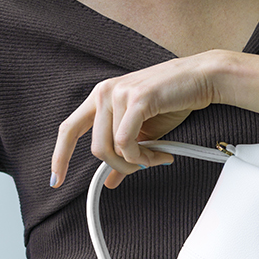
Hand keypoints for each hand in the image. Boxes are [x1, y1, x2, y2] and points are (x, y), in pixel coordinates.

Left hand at [50, 51, 220, 189]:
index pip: (69, 129)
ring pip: (113, 148)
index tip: (56, 179)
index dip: (59, 156)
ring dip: (137, 163)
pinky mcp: (136, 99)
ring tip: (156, 158)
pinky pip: (127, 143)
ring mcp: (119, 93)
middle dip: (119, 167)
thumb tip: (109, 181)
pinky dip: (143, 157)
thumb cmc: (175, 100)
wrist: (202, 78)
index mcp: (100, 96)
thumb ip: (123, 153)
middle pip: (95, 148)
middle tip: (140, 168)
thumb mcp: (144, 132)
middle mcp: (104, 92)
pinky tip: (159, 155)